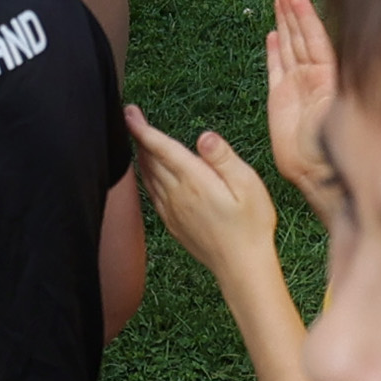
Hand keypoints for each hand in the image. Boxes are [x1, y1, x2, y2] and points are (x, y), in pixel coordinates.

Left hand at [126, 113, 294, 304]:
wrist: (242, 267)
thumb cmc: (251, 224)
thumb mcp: (248, 185)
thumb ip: (223, 158)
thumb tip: (203, 137)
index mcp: (194, 180)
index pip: (162, 148)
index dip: (142, 129)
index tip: (129, 113)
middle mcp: (177, 194)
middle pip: (150, 160)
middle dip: (138, 136)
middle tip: (131, 117)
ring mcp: (172, 211)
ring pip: (148, 177)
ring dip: (141, 156)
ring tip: (138, 140)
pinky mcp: (173, 224)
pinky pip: (152, 195)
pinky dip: (146, 178)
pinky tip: (149, 175)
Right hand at [261, 0, 337, 197]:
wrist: (318, 169)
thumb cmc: (337, 138)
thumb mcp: (347, 100)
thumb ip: (344, 73)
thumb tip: (363, 40)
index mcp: (331, 73)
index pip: (317, 36)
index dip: (306, 15)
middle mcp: (314, 76)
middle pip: (301, 36)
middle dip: (293, 12)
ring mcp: (297, 86)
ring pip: (289, 46)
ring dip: (284, 23)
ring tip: (279, 0)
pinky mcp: (280, 98)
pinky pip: (275, 67)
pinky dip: (274, 51)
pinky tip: (273, 35)